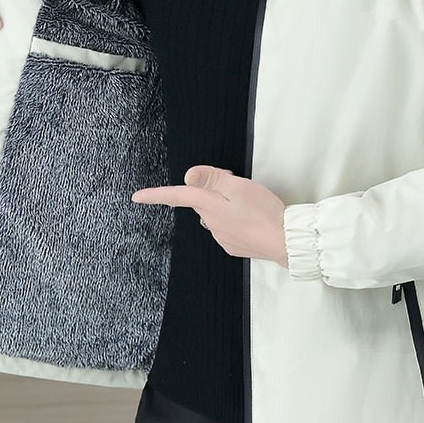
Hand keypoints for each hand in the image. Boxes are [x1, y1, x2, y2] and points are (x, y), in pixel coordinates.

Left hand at [132, 166, 288, 268]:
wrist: (287, 241)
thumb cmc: (265, 211)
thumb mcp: (240, 187)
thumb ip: (213, 179)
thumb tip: (188, 176)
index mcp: (210, 207)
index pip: (178, 196)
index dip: (156, 195)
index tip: (136, 197)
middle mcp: (211, 224)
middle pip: (202, 202)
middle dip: (212, 191)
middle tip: (237, 181)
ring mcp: (223, 238)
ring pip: (215, 215)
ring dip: (225, 206)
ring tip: (251, 203)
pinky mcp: (235, 247)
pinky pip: (228, 229)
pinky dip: (236, 221)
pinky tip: (253, 220)